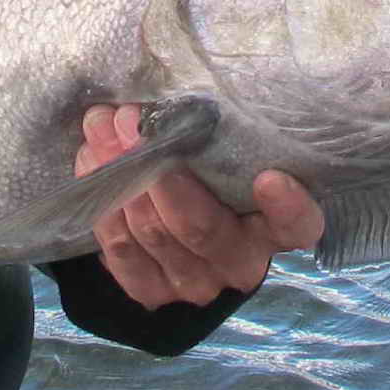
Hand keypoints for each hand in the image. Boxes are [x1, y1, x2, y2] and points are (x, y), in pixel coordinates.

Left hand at [77, 103, 323, 308]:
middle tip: (132, 121)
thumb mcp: (218, 154)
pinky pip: (120, 248)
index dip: (287, 208)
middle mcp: (239, 264)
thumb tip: (169, 97)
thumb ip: (210, 136)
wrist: (167, 223)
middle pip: (199, 227)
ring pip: (153, 232)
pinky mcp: (151, 291)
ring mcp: (194, 283)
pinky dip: (103, 200)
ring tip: (104, 127)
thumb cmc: (203, 171)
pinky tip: (92, 160)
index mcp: (271, 229)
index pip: (296, 227)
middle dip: (157, 167)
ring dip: (121, 174)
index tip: (270, 178)